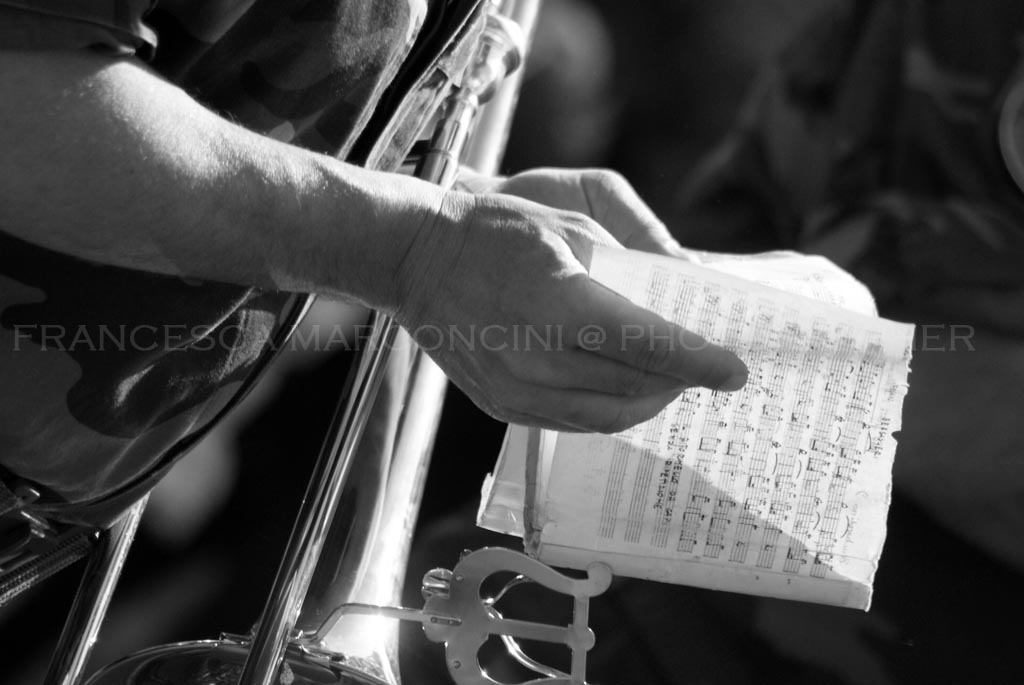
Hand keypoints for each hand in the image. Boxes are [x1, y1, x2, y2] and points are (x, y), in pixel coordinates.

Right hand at [392, 185, 746, 433]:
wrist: (416, 260)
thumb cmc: (496, 231)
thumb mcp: (571, 227)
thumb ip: (631, 267)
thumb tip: (683, 295)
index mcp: (560, 304)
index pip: (648, 345)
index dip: (699, 362)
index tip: (735, 371)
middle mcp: (537, 357)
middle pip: (633, 386)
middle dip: (679, 382)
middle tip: (706, 370)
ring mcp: (515, 389)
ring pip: (606, 416)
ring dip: (647, 403)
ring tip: (669, 384)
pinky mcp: (501, 405)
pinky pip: (571, 423)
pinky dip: (608, 411)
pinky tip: (623, 391)